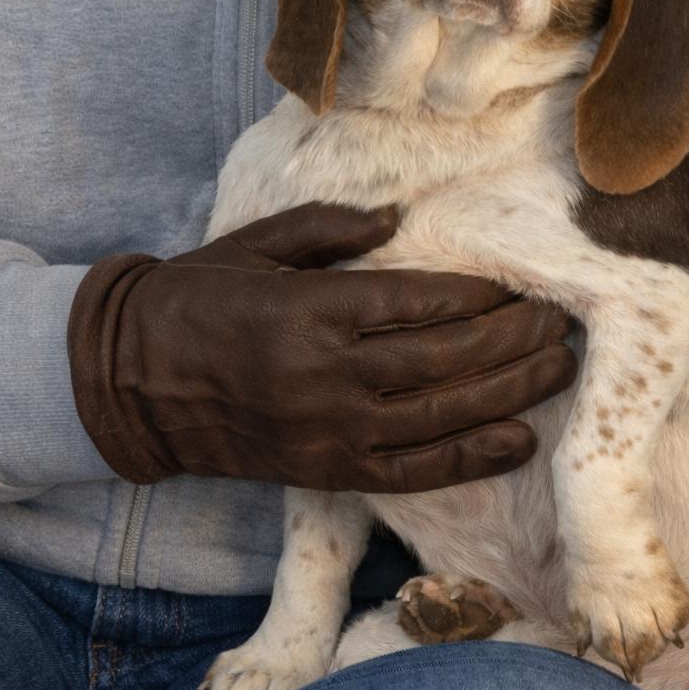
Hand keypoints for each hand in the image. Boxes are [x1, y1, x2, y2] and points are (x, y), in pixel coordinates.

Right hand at [67, 202, 576, 492]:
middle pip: (444, 358)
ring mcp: (329, 430)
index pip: (416, 301)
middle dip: (511, 339)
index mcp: (307, 309)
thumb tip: (400, 217)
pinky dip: (471, 458)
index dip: (478, 293)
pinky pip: (414, 471)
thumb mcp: (255, 243)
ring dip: (510, 392)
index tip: (517, 282)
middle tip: (557, 320)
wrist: (131, 384)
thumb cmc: (196, 298)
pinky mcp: (328, 472)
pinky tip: (518, 439)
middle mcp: (324, 374)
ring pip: (441, 415)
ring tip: (557, 368)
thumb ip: (330, 227)